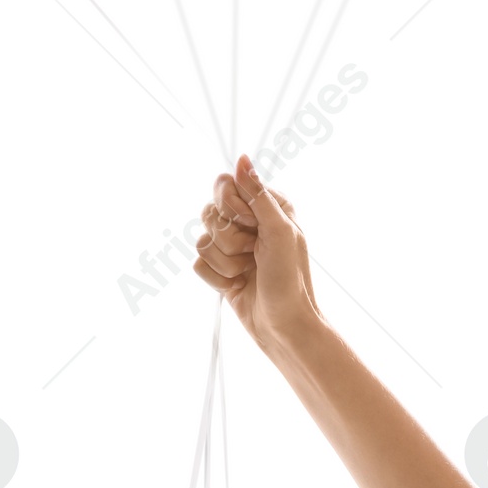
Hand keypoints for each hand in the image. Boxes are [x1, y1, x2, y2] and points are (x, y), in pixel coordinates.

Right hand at [192, 153, 322, 357]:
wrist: (284, 328)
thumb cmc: (290, 280)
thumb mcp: (280, 232)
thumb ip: (258, 194)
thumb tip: (242, 159)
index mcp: (265, 205)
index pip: (226, 185)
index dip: (231, 206)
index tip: (249, 224)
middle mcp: (247, 222)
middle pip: (209, 212)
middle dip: (229, 239)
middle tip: (253, 253)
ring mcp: (231, 247)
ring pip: (201, 240)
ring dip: (225, 263)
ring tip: (247, 273)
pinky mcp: (220, 270)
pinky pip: (198, 264)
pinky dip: (216, 278)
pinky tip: (237, 286)